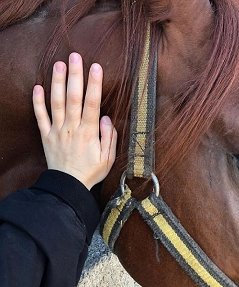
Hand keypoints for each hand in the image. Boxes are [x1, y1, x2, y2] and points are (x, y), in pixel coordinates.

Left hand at [33, 52, 116, 189]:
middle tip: (75, 56)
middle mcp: (72, 128)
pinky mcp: (46, 135)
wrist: (68, 186)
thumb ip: (109, 137)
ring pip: (56, 103)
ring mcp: (57, 130)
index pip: (92, 104)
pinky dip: (37, 102)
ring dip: (57, 83)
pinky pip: (40, 117)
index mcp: (88, 133)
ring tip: (59, 64)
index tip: (96, 67)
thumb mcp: (108, 158)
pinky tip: (37, 87)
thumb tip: (106, 117)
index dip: (95, 85)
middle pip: (73, 98)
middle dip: (75, 76)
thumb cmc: (91, 171)